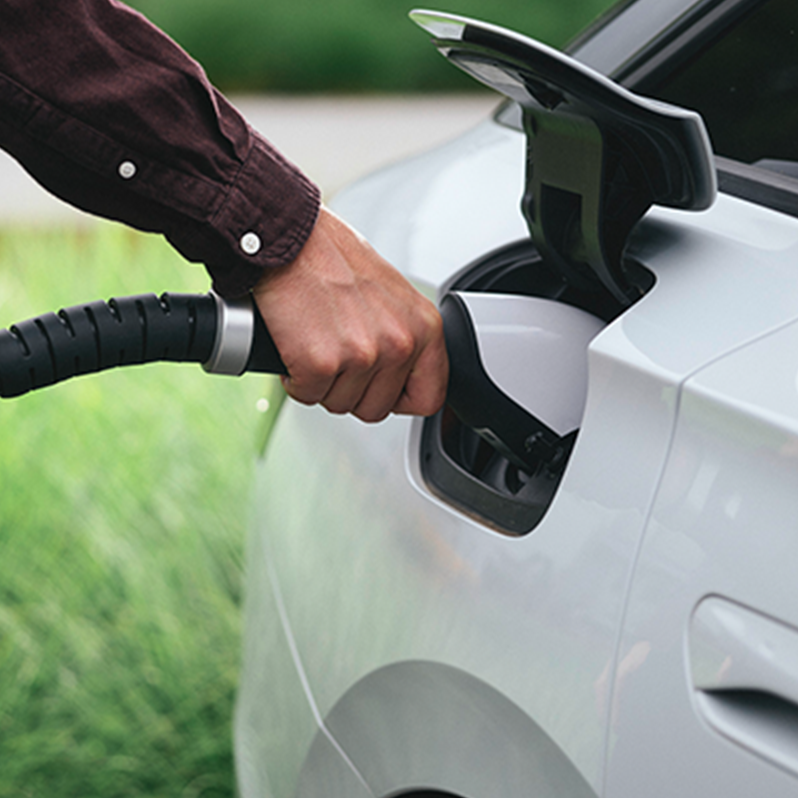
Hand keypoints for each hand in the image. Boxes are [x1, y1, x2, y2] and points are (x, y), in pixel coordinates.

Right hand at [252, 207, 447, 421]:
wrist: (290, 238)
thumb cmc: (333, 258)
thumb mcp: (392, 296)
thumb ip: (402, 336)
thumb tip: (398, 376)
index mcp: (424, 327)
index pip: (428, 398)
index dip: (398, 398)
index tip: (379, 387)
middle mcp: (400, 343)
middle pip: (377, 408)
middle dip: (351, 389)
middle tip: (336, 352)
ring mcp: (362, 355)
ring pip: (340, 404)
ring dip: (322, 382)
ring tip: (316, 341)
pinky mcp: (322, 363)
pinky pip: (307, 395)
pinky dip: (295, 377)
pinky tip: (297, 345)